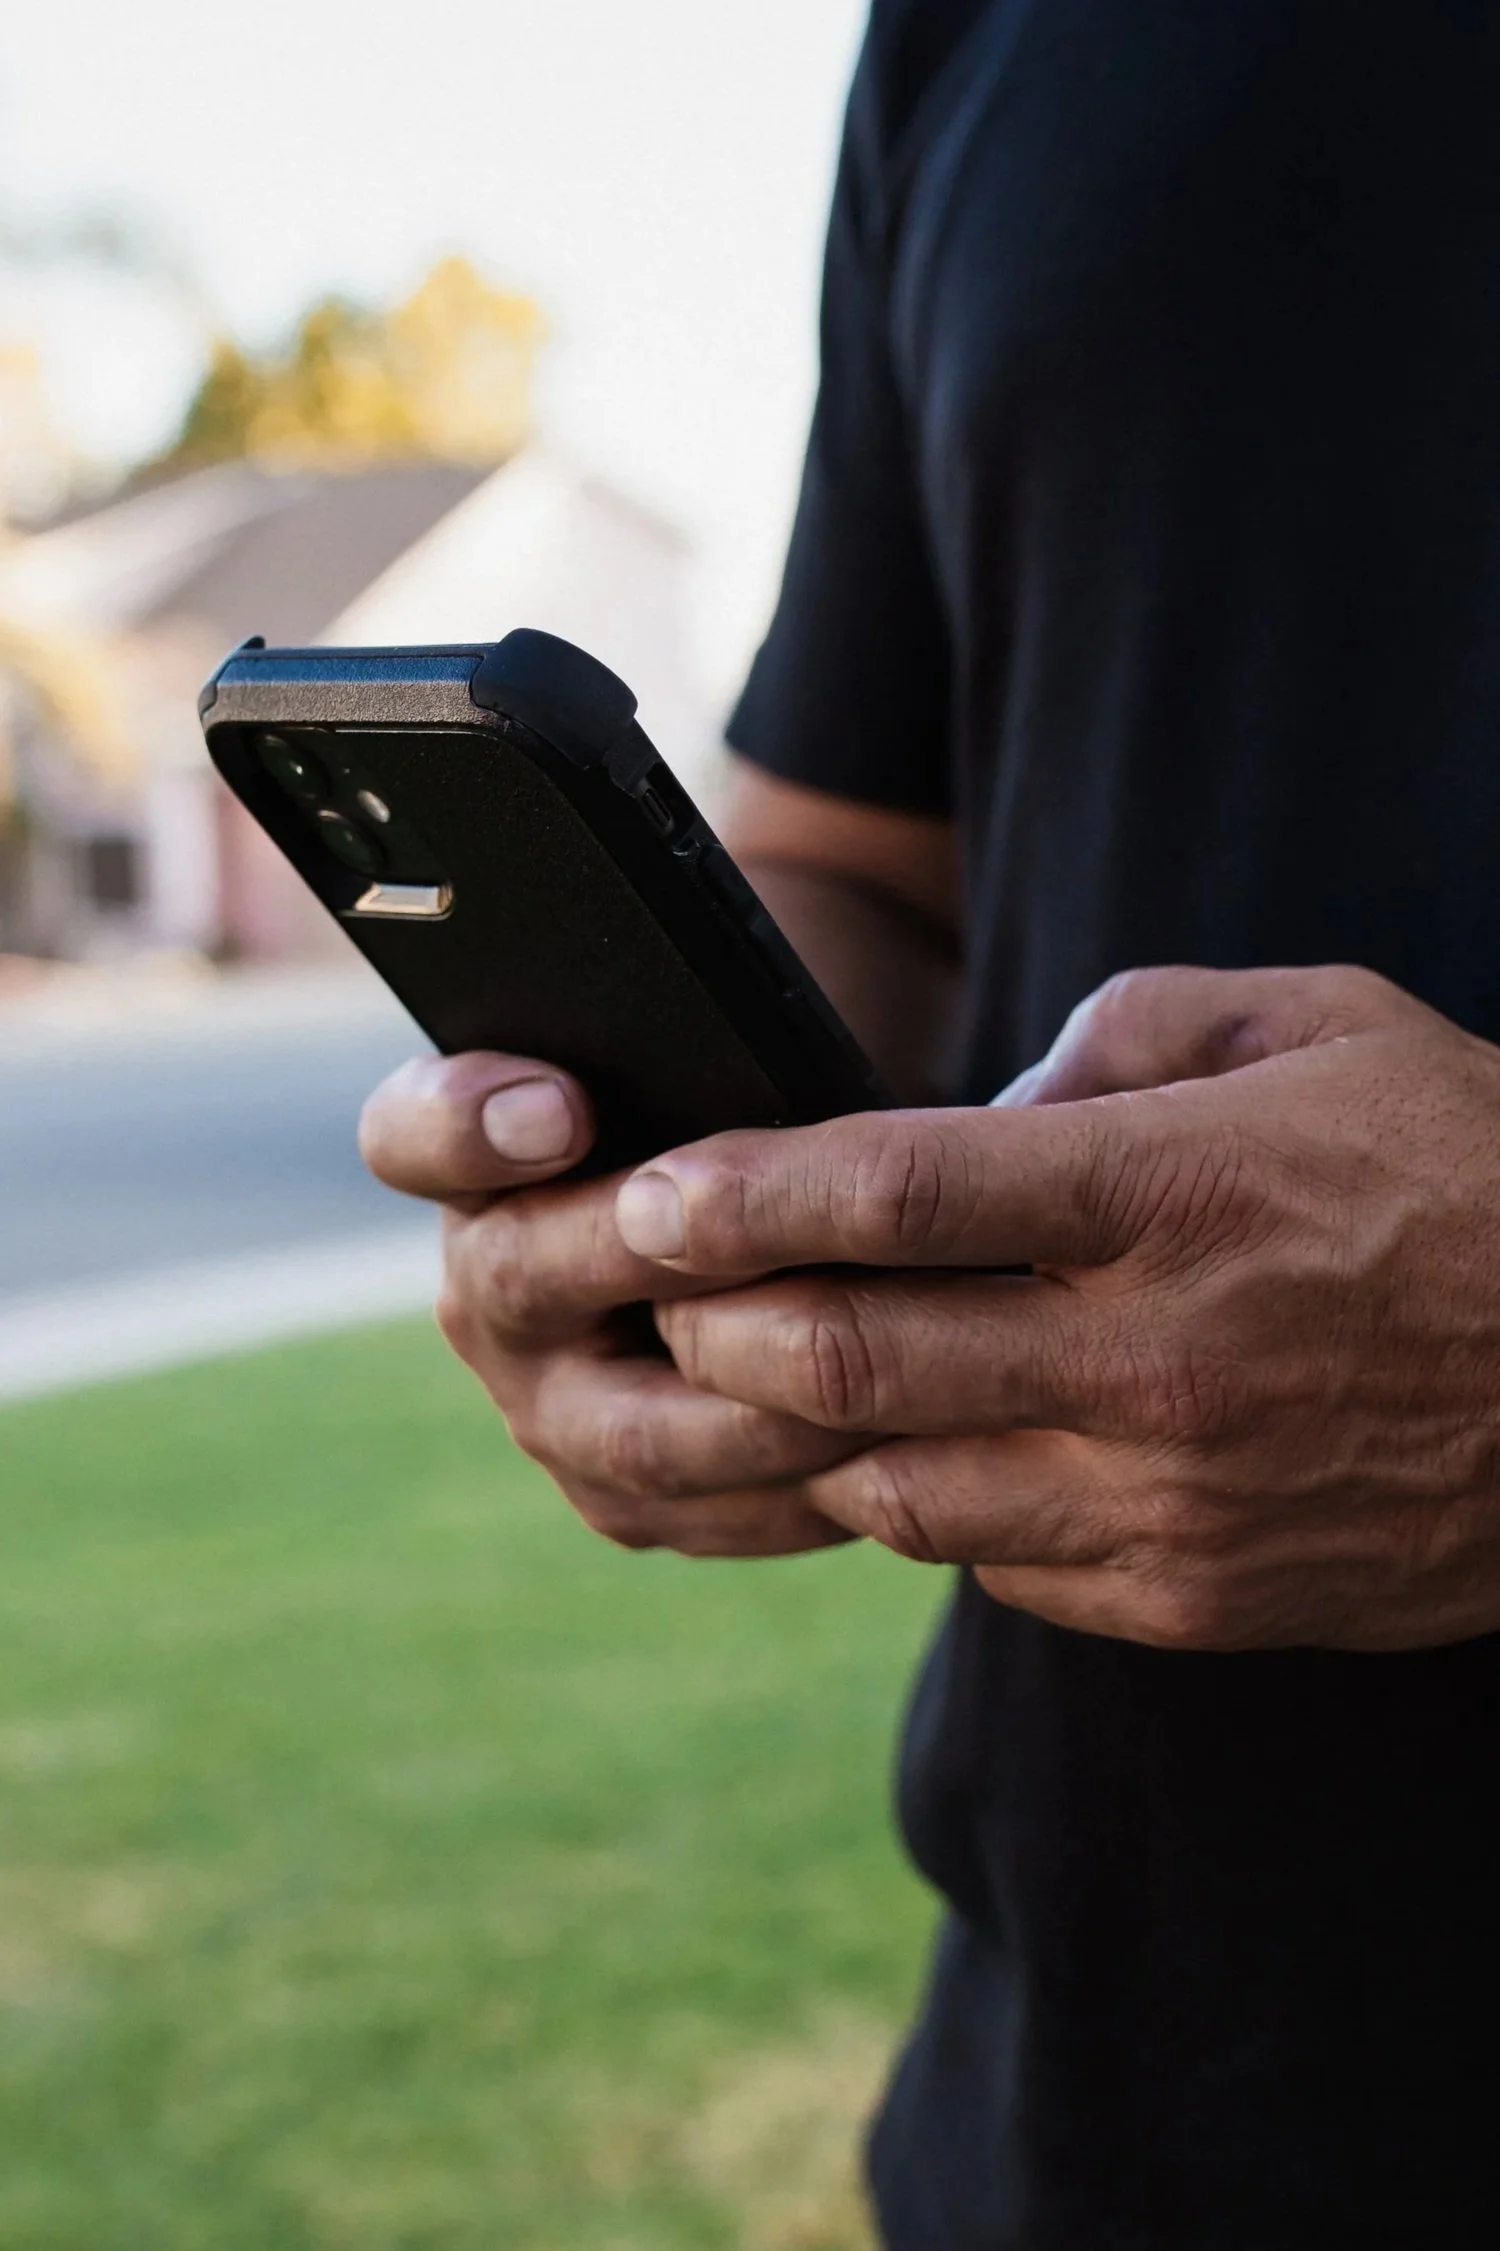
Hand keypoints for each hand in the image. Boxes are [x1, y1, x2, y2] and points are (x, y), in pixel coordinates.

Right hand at [358, 1053, 862, 1557]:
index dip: (468, 1122)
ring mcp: (554, 1416)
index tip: (561, 1106)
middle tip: (749, 1231)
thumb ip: (703, 1056)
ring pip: (639, 1432)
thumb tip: (760, 1066)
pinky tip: (923, 1431)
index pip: (415, 1132)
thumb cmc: (762, 1117)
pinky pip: (721, 1513)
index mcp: (473, 1160)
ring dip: (767, 1395)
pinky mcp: (637, 1504)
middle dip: (648, 1254)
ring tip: (887, 1344)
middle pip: (524, 1279)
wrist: (809, 1242)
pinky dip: (822, 1479)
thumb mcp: (727, 1067)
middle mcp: (490, 1295)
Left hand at [613, 966, 1499, 1649]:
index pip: (896, 1192)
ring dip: (803, 1431)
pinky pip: (993, 1565)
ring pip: (895, 1487)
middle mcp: (1154, 1360)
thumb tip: (991, 1107)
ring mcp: (1169, 1501)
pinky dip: (927, 1501)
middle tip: (659, 1294)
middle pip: (852, 1359)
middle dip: (717, 1328)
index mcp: (1173, 1192)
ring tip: (760, 1373)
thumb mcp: (1318, 1027)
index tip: (649, 1194)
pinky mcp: (1190, 1597)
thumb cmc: (1466, 1174)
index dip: (744, 1195)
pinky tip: (921, 1444)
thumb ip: (1128, 1034)